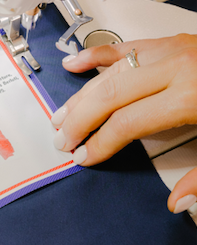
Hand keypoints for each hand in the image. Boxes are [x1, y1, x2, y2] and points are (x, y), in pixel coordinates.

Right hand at [51, 34, 196, 214]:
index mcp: (191, 97)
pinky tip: (73, 64)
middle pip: (110, 94)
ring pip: (112, 71)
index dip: (100, 143)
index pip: (128, 122)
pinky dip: (97, 55)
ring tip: (60, 115)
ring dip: (81, 93)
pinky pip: (126, 45)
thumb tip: (177, 203)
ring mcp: (172, 50)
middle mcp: (176, 69)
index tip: (83, 158)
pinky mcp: (172, 41)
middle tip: (61, 140)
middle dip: (81, 119)